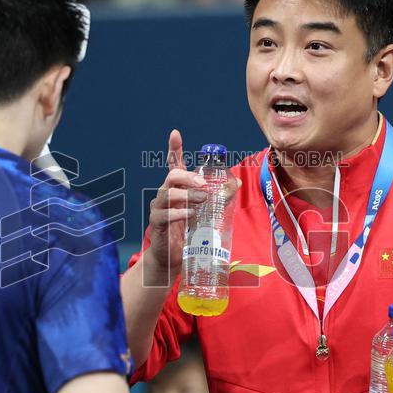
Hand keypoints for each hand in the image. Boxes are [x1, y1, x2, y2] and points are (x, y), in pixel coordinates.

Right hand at [144, 130, 239, 284]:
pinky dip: (179, 213)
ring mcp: (159, 208)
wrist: (172, 258)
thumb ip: (218, 197)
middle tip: (204, 184)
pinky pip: (165, 214)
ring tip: (202, 200)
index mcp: (177, 188)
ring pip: (168, 193)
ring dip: (187, 194)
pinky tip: (190, 215)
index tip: (175, 133)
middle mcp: (165, 194)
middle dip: (188, 176)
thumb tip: (236, 183)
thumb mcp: (205, 212)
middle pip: (172, 176)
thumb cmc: (188, 232)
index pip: (174, 164)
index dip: (174, 148)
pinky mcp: (157, 224)